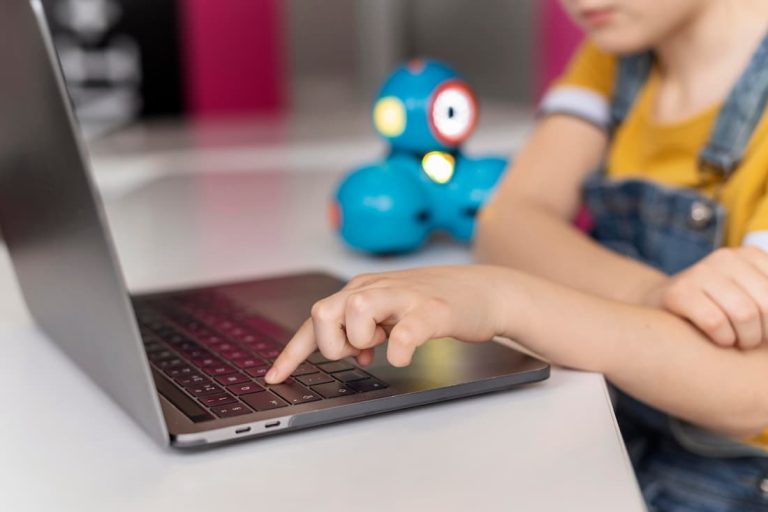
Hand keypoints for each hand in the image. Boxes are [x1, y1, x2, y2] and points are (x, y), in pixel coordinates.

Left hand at [265, 265, 513, 383]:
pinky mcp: (434, 309)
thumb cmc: (435, 304)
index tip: (274, 377)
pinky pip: (407, 329)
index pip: (316, 320)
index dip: (293, 351)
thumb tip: (351, 352)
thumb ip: (366, 328)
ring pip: (356, 309)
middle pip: (324, 310)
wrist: (484, 292)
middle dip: (332, 342)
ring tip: (382, 344)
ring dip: (360, 338)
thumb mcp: (391, 314)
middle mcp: (377, 288)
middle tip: (360, 351)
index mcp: (362, 291)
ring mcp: (405, 296)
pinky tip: (402, 355)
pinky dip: (399, 348)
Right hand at [648, 246, 767, 348]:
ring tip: (739, 342)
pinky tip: (719, 339)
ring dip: (747, 339)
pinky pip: (716, 323)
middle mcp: (725, 258)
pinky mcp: (678, 292)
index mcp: (750, 255)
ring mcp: (699, 272)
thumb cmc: (716, 308)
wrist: (658, 307)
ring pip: (745, 315)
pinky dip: (723, 339)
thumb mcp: (750, 295)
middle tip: (756, 342)